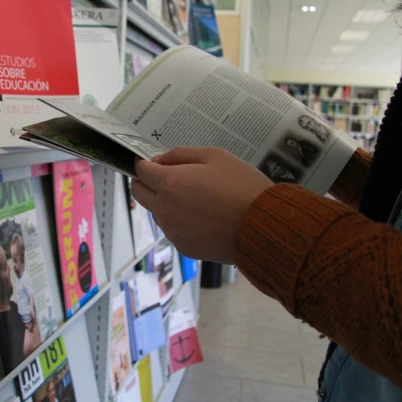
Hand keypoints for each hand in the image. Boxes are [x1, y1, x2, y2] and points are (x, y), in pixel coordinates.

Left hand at [132, 147, 272, 263]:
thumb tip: (160, 160)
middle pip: (139, 194)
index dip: (144, 164)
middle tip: (163, 177)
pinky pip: (173, 230)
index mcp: (170, 183)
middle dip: (145, 182)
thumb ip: (181, 154)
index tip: (151, 162)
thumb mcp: (215, 156)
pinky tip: (201, 216)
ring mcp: (173, 231)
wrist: (262, 227)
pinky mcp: (184, 247)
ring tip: (192, 197)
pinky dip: (179, 221)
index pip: (141, 172)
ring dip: (164, 202)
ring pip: (156, 212)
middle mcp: (164, 209)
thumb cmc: (241, 186)